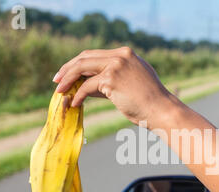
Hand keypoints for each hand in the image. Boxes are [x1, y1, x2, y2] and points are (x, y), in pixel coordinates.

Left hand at [53, 47, 175, 127]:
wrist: (161, 110)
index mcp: (126, 54)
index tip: (67, 73)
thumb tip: (86, 84)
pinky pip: (87, 86)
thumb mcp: (131, 83)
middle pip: (85, 57)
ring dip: (68, 80)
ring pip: (82, 68)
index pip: (94, 54)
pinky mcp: (111, 79)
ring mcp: (116, 65)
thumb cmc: (148, 102)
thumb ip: (111, 79)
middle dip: (68, 68)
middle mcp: (120, 55)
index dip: (78, 63)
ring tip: (59, 90)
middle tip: (57, 80)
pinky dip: (78, 95)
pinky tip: (74, 103)